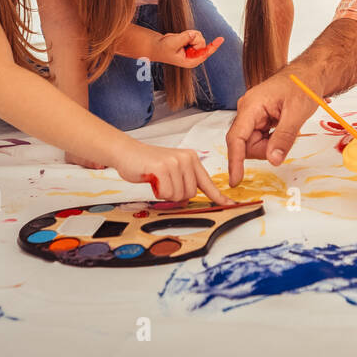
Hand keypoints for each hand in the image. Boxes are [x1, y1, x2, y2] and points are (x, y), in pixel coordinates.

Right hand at [113, 140, 232, 204]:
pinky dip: (158, 192)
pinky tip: (152, 180)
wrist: (126, 152)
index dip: (218, 196)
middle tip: (163, 183)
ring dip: (166, 194)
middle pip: (191, 194)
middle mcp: (186, 159)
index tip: (230, 204)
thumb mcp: (171, 170)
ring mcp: (175, 162)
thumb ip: (184, 182)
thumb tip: (189, 200)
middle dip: (176, 195)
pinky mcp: (163, 168)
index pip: (208, 182)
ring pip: (179, 195)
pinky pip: (167, 193)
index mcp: (191, 159)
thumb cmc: (147, 164)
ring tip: (157, 180)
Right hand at [155, 30, 223, 67]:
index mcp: (191, 61)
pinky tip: (180, 38)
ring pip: (199, 36)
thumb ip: (184, 38)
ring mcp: (194, 49)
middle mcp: (194, 56)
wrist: (158, 46)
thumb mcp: (172, 43)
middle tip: (179, 41)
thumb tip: (194, 34)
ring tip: (178, 40)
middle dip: (192, 38)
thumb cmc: (163, 48)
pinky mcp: (192, 43)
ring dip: (189, 35)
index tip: (220, 39)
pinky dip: (187, 33)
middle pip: (202, 42)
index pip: (205, 53)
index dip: (213, 46)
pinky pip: (195, 34)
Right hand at [224, 73, 317, 186]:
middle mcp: (247, 111)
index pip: (236, 138)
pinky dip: (272, 140)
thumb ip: (284, 137)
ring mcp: (251, 115)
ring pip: (253, 144)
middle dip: (266, 149)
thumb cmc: (302, 85)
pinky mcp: (257, 119)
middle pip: (246, 145)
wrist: (308, 74)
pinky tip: (283, 127)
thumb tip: (273, 160)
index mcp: (251, 106)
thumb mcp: (297, 113)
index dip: (235, 162)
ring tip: (287, 127)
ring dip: (271, 144)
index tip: (235, 180)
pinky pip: (260, 139)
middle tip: (288, 135)